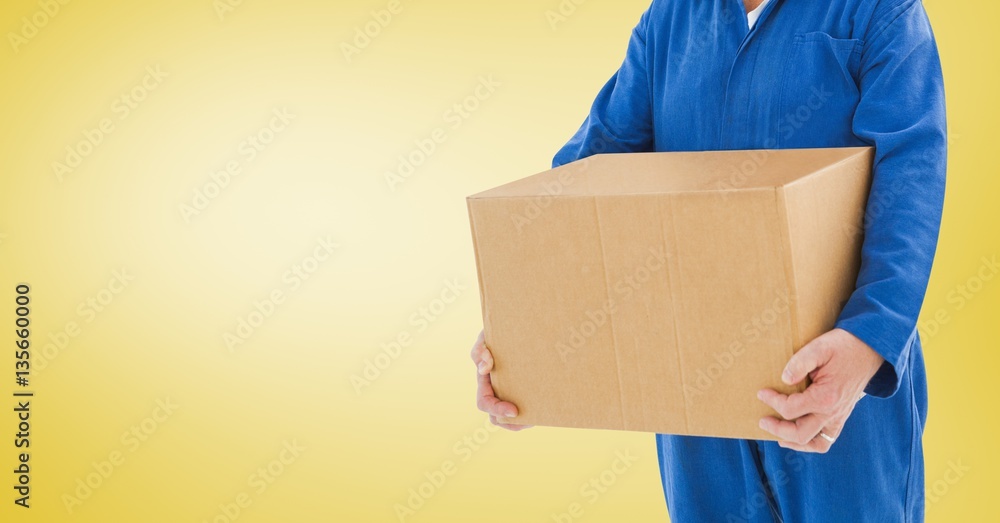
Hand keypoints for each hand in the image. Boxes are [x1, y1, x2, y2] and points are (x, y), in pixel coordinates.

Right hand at [470, 330, 532, 430]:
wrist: (516, 329)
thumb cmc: (497, 334)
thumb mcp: (485, 339)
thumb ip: (480, 351)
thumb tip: (485, 369)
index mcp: (485, 382)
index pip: (485, 403)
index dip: (497, 409)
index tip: (514, 411)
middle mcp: (495, 391)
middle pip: (496, 418)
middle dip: (510, 423)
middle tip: (528, 421)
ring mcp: (508, 393)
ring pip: (510, 418)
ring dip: (522, 422)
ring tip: (536, 418)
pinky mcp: (522, 391)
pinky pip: (525, 409)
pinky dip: (532, 413)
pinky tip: (544, 408)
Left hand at [757, 328, 882, 452]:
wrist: (868, 349)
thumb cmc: (842, 347)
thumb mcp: (819, 347)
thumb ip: (799, 362)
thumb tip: (784, 379)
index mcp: (825, 397)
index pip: (791, 409)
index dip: (772, 401)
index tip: (762, 392)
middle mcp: (833, 412)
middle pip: (800, 434)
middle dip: (778, 429)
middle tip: (763, 420)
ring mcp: (839, 417)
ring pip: (816, 444)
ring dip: (794, 442)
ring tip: (778, 435)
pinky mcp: (841, 417)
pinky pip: (827, 440)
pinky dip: (811, 442)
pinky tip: (798, 436)